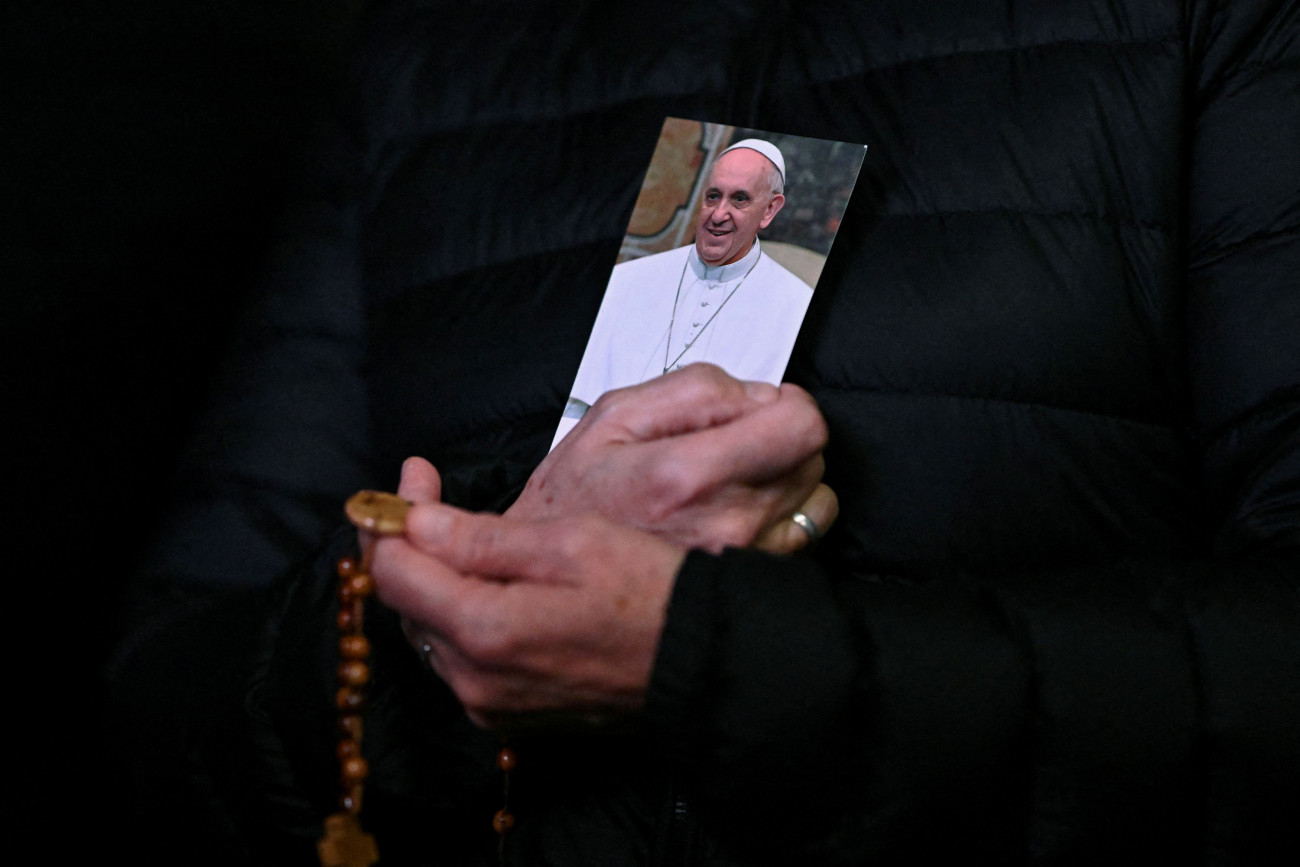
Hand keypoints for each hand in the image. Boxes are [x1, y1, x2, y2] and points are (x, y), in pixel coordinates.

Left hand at [372, 501, 684, 728]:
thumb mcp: (571, 544)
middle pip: (407, 602)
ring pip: (431, 629)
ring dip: (433, 578)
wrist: (698, 661)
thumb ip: (483, 538)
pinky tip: (486, 580)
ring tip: (456, 531)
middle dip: (411, 544)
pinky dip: (460, 613)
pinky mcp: (507, 712)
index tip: (414, 475)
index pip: (394, 572)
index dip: (394, 518)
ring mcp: (489, 703)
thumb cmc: (649, 594)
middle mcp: (474, 679)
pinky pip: (460, 656)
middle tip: (428, 493)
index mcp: (485, 631)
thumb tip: (417, 523)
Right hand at [510, 363, 835, 552]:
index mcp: (687, 473)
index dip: (787, 405)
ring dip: (786, 478)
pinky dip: (782, 516)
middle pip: (812, 456)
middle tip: (732, 446)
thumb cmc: (576, 503)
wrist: (559, 586)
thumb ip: (694, 390)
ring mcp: (744, 556)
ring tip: (736, 481)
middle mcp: (727, 521)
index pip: (801, 425)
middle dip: (779, 439)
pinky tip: (738, 513)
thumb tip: (756, 393)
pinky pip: (803, 534)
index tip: (761, 409)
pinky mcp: (751, 580)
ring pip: (815, 496)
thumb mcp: (612, 418)